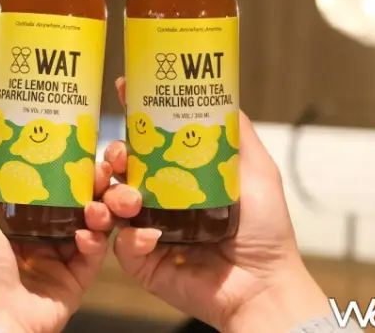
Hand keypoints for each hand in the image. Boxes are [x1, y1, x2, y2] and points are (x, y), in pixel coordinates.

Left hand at [0, 101, 115, 332]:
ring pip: (90, 219)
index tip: (76, 131)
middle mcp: (32, 230)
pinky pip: (97, 252)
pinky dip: (97, 239)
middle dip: (90, 177)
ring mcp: (55, 254)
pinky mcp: (75, 278)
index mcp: (6, 212)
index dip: (58, 152)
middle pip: (70, 193)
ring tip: (102, 197)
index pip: (39, 173)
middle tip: (101, 163)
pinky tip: (90, 231)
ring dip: (100, 205)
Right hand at [103, 77, 330, 332]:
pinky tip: (149, 236)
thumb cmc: (265, 229)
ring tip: (129, 199)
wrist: (263, 283)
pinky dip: (130, 238)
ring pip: (110, 203)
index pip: (148, 142)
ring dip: (112, 195)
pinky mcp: (143, 261)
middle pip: (120, 168)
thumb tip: (221, 94)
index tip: (122, 90)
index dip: (133, 119)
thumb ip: (237, 133)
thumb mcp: (257, 169)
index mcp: (179, 175)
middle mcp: (160, 198)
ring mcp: (148, 229)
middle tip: (119, 155)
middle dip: (113, 156)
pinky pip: (121, 245)